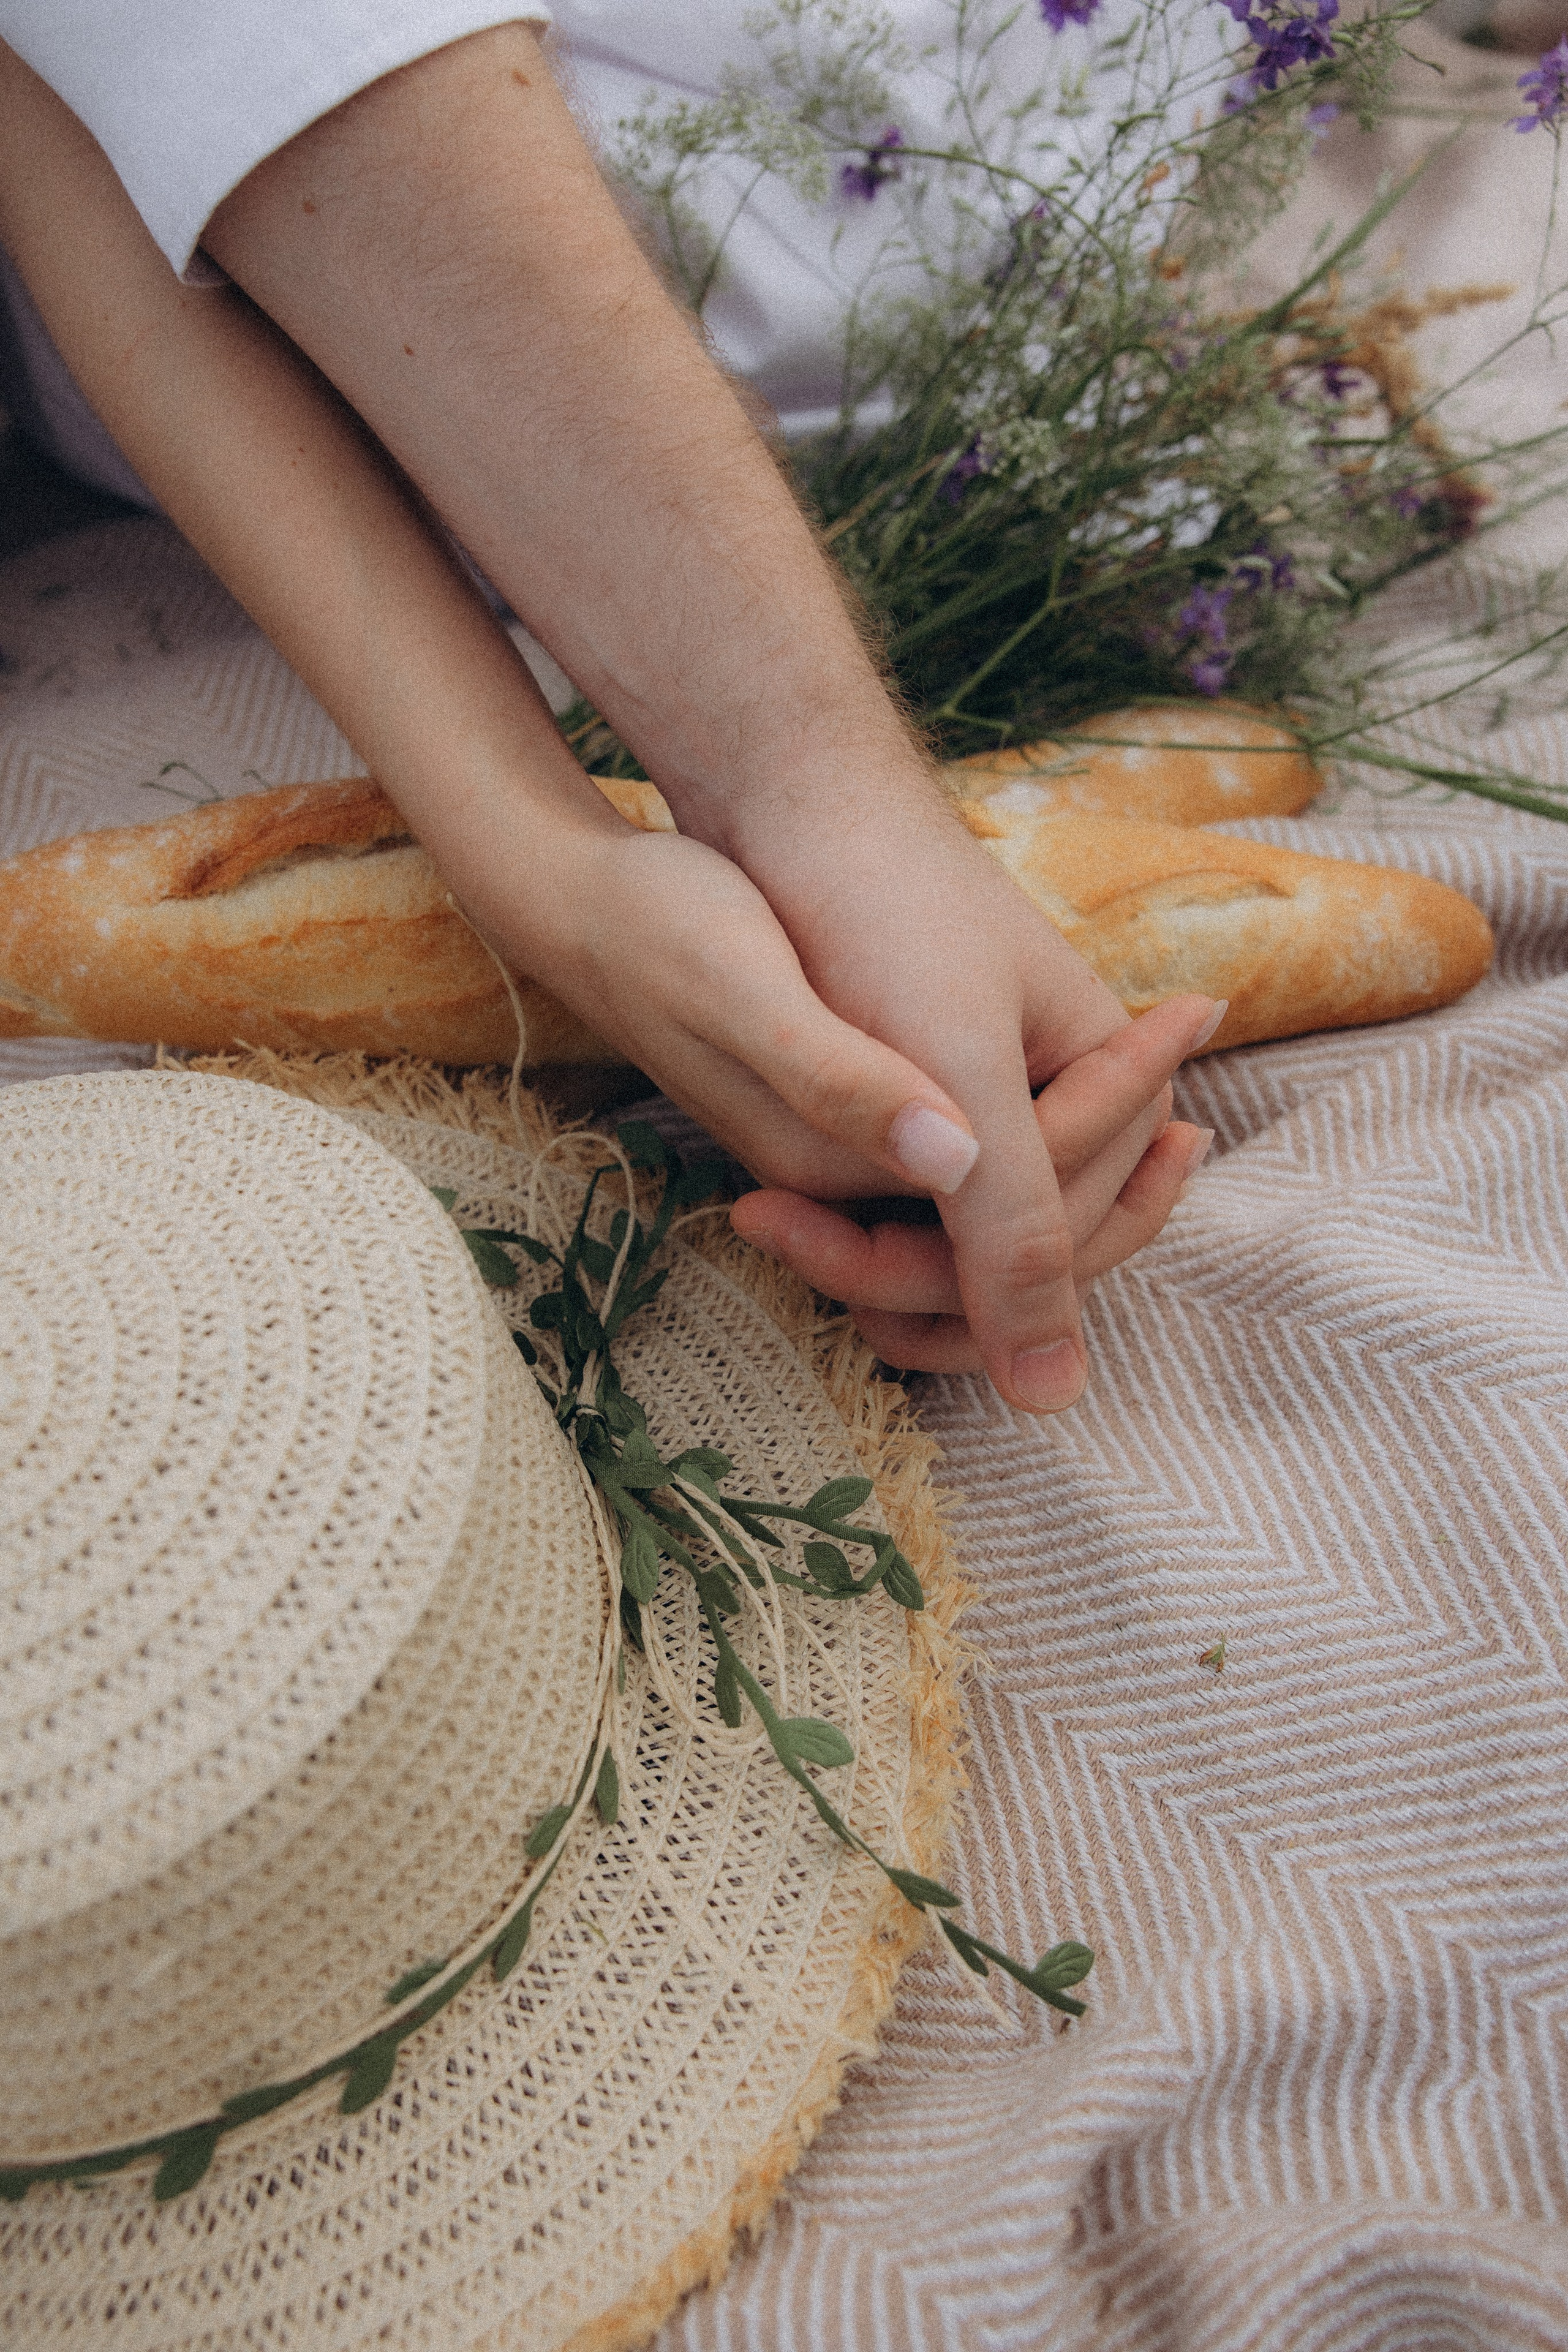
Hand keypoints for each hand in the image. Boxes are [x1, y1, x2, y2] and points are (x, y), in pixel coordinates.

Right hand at [466, 794, 1218, 1399]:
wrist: (592, 900)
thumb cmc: (672, 924)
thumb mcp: (756, 994)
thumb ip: (857, 1091)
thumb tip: (961, 1174)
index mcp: (837, 1166)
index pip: (1013, 1209)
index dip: (1112, 1120)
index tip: (1183, 1011)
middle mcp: (846, 1195)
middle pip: (1020, 1238)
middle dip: (1113, 1154)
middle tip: (1187, 1030)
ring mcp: (846, 1174)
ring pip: (1000, 1215)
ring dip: (1084, 1160)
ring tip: (1164, 1069)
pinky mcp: (843, 1138)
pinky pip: (969, 1176)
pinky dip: (1036, 1135)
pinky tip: (1080, 1061)